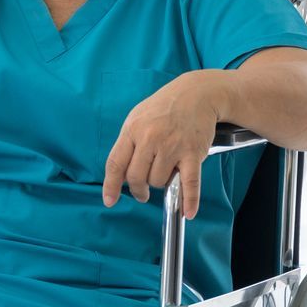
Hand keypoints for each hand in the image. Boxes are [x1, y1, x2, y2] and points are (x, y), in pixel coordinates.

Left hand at [101, 72, 222, 219]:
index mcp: (132, 130)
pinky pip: (189, 183)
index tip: (109, 200)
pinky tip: (188, 212)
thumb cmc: (164, 107)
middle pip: (136, 177)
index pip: (116, 163)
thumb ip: (129, 143)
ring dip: (162, 183)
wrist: (196, 94)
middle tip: (142, 192)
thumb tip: (121, 172)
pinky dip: (189, 200)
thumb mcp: (138, 118)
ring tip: (166, 172)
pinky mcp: (193, 153)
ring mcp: (172, 146)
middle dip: (138, 190)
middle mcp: (150, 138)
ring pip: (159, 181)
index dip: (111, 185)